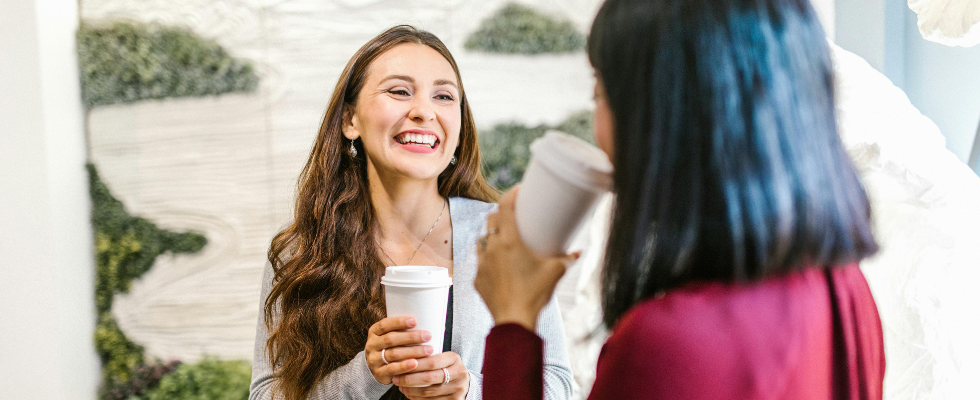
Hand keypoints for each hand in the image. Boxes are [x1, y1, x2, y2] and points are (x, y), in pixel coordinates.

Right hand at [364, 316, 433, 383]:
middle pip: (391, 339)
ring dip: (412, 351)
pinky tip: (415, 363)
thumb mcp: (391, 336)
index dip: (399, 322)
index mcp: (374, 332)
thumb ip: (402, 330)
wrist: (377, 368)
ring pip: (393, 354)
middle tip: (428, 336)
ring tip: (428, 350)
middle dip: (411, 337)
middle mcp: (372, 345)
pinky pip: (392, 369)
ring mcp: (374, 359)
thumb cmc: (390, 347)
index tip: (414, 321)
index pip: (385, 324)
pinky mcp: (379, 373)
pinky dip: (404, 366)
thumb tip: (428, 321)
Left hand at [393, 351, 468, 399]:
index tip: (400, 365)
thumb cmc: (447, 368)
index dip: (414, 365)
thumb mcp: (443, 358)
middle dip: (409, 379)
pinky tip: (410, 395)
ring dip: (411, 390)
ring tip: (400, 387)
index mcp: (454, 358)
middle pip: (429, 378)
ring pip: (429, 392)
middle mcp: (459, 373)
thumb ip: (429, 356)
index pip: (432, 361)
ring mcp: (458, 388)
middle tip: (396, 379)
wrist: (464, 383)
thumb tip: (402, 354)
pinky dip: (418, 399)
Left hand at [474, 186, 578, 330]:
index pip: (504, 207)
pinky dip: (488, 258)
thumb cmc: (535, 293)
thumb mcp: (556, 272)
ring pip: (482, 240)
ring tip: (503, 238)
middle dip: (500, 214)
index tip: (518, 190)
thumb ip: (567, 258)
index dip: (510, 194)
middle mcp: (492, 248)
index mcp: (509, 241)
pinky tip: (498, 263)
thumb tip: (577, 252)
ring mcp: (482, 263)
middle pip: (491, 220)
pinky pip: (480, 261)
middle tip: (514, 215)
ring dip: (491, 235)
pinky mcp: (477, 279)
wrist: (514, 321)